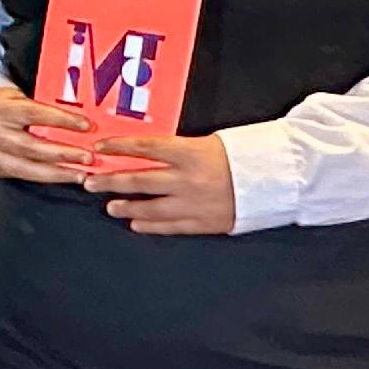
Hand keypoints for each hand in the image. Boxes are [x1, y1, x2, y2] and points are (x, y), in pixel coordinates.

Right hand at [0, 86, 97, 185]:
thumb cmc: (0, 106)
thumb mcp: (15, 98)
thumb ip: (40, 108)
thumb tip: (78, 118)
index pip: (35, 114)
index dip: (62, 120)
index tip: (86, 125)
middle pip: (33, 147)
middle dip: (65, 153)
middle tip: (89, 156)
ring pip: (30, 168)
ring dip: (60, 172)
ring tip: (83, 173)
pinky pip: (25, 176)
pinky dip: (49, 177)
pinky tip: (66, 177)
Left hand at [96, 132, 236, 235]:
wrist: (277, 178)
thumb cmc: (244, 155)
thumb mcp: (210, 143)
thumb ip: (179, 150)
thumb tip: (147, 153)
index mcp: (191, 153)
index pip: (146, 147)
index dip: (120, 147)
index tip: (100, 148)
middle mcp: (188, 178)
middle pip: (140, 179)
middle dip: (111, 181)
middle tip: (90, 182)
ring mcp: (195, 203)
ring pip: (150, 207)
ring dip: (126, 207)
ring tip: (111, 206)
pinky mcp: (204, 222)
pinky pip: (170, 226)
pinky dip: (150, 225)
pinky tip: (136, 224)